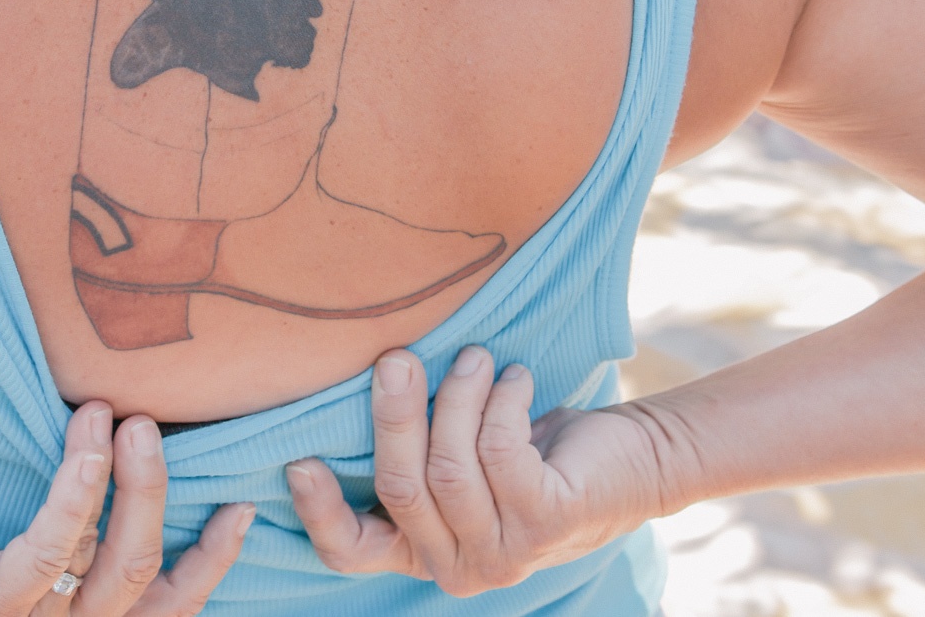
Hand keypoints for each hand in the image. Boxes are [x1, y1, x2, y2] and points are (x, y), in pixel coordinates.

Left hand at [0, 402, 254, 615]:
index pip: (172, 608)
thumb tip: (140, 450)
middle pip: (150, 579)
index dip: (215, 563)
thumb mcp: (33, 542)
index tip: (243, 506)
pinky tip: (88, 440)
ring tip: (119, 414)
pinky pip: (51, 548)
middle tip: (153, 424)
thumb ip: (85, 525)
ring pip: (114, 563)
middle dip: (162, 496)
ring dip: (127, 480)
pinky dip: (78, 491)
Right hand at [286, 348, 664, 596]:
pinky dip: (501, 401)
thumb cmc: (525, 451)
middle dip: (393, 417)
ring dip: (457, 397)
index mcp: (420, 551)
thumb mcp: (458, 458)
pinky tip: (514, 377)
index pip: (350, 551)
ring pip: (450, 467)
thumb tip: (359, 375)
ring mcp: (504, 553)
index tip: (299, 461)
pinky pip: (500, 450)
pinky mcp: (547, 521)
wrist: (625, 465)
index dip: (319, 513)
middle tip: (396, 357)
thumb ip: (412, 444)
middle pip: (400, 488)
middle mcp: (456, 566)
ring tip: (475, 357)